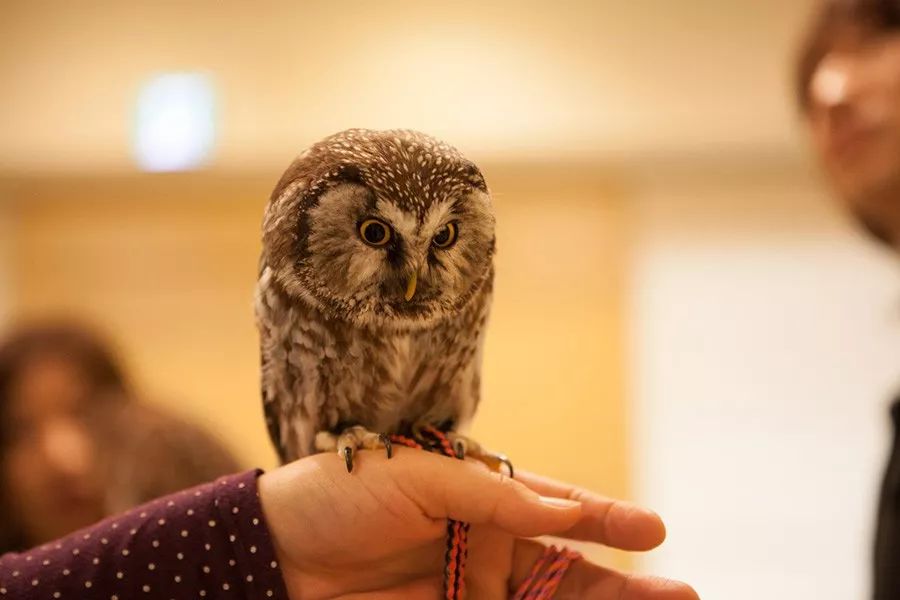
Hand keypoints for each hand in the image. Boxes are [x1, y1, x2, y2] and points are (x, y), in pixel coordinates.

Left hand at [258, 448, 697, 598]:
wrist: (273, 553)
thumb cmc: (341, 493)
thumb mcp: (415, 474)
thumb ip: (489, 493)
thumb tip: (557, 511)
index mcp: (479, 497)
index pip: (555, 508)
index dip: (604, 519)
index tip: (653, 530)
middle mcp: (483, 545)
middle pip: (566, 571)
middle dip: (621, 585)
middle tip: (681, 594)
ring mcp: (468, 590)